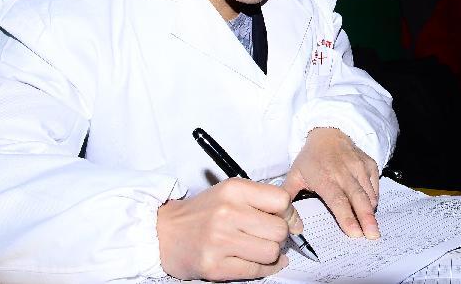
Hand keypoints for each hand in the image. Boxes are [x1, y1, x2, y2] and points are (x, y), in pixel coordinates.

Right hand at [157, 177, 302, 280]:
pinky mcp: (215, 266)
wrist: (164, 233)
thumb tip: (295, 221)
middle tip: (269, 235)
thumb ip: (262, 200)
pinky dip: (263, 268)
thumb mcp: (230, 192)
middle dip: (280, 235)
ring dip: (271, 253)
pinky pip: (256, 271)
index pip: (281, 200)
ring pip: (272, 252)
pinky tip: (258, 262)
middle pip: (280, 229)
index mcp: (234, 190)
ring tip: (260, 248)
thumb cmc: (202, 213)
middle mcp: (227, 213)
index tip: (285, 218)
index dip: (288, 212)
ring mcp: (220, 241)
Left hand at [284, 127, 380, 238]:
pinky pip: (375, 184)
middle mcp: (343, 172)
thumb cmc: (311, 158)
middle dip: (366, 218)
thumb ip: (287, 195)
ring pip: (368, 193)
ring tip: (374, 228)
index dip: (346, 217)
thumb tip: (282, 217)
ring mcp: (358, 167)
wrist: (328, 132)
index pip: (337, 201)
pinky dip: (374, 197)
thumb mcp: (295, 174)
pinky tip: (371, 207)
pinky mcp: (369, 164)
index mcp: (324, 177)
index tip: (354, 233)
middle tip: (372, 236)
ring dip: (371, 211)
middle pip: (357, 199)